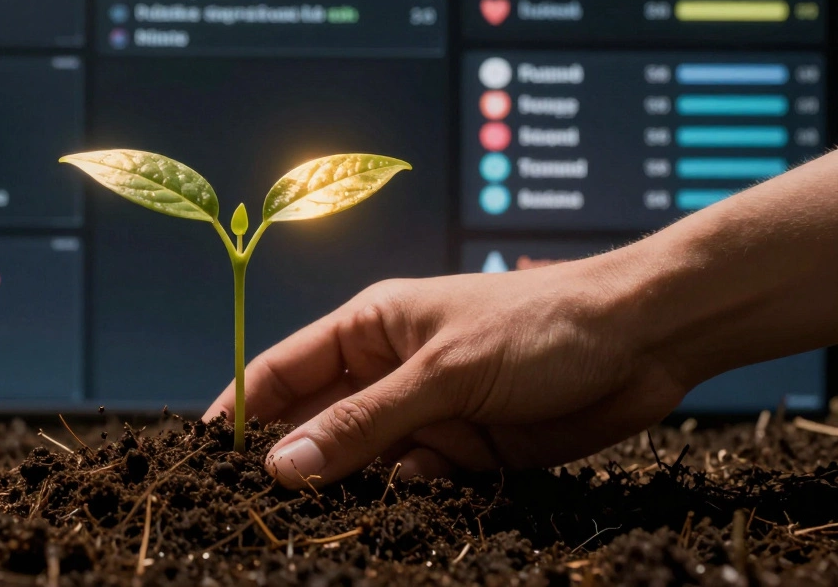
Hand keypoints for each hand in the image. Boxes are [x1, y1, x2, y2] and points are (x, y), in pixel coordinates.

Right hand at [203, 253, 692, 487]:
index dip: (241, 408)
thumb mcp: (442, 372)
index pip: (284, 368)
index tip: (201, 451)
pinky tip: (405, 506)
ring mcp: (427, 412)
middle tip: (256, 503)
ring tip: (324, 517)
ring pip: (365, 460)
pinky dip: (406, 498)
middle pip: (319, 422)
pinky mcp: (465, 450)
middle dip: (293, 459)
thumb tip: (285, 464)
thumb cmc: (538, 325)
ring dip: (349, 486)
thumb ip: (365, 423)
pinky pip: (415, 483)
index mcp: (370, 326)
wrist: (643, 341)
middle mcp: (390, 370)